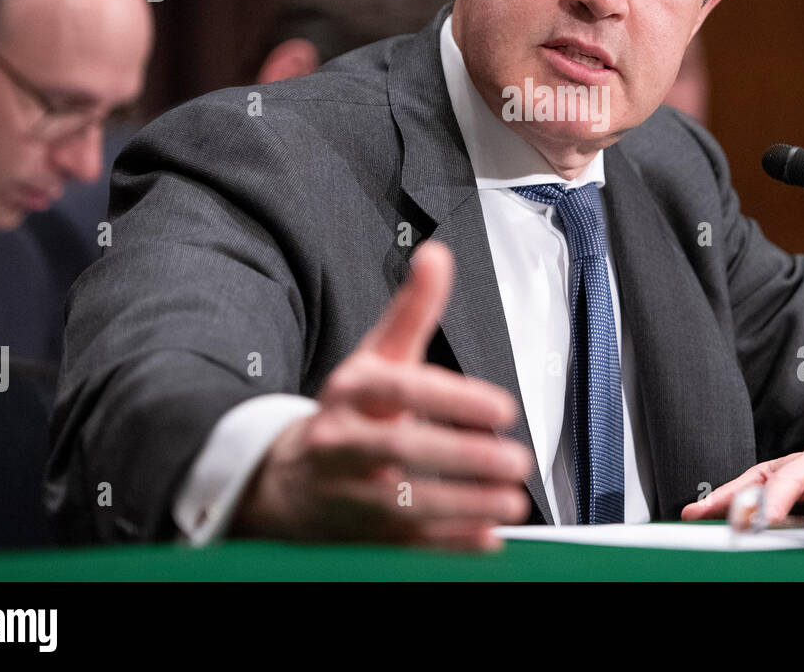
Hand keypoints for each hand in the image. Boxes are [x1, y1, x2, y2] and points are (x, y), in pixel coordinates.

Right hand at [232, 240, 532, 548]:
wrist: (288, 482)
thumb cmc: (348, 412)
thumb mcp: (376, 355)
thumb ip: (413, 309)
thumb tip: (437, 256)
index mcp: (351, 393)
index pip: (399, 390)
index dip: (451, 398)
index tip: (501, 406)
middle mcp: (343, 444)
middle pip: (401, 450)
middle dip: (462, 457)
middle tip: (515, 458)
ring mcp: (349, 494)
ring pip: (405, 504)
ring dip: (464, 506)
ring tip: (511, 500)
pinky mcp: (361, 536)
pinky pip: (405, 546)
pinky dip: (448, 546)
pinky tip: (487, 540)